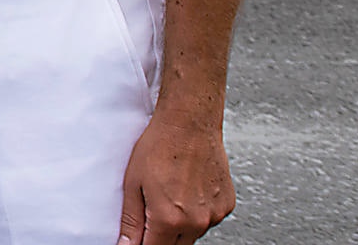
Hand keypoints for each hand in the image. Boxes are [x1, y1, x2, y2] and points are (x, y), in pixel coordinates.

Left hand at [117, 114, 234, 244]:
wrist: (189, 124)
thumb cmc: (160, 147)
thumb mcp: (133, 184)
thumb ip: (131, 221)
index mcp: (169, 219)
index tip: (137, 239)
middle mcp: (196, 221)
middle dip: (160, 238)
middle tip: (152, 213)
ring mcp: (214, 215)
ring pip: (193, 234)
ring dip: (180, 225)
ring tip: (170, 194)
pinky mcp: (226, 206)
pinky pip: (208, 220)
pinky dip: (197, 213)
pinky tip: (187, 191)